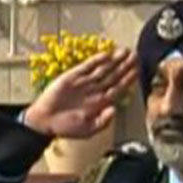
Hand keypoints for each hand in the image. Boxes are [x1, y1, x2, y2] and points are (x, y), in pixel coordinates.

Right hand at [21, 48, 137, 138]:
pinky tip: (107, 54)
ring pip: (103, 69)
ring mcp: (84, 82)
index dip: (129, 79)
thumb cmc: (66, 128)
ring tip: (126, 51)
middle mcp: (94, 90)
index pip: (119, 87)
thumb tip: (114, 109)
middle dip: (125, 65)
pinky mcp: (72, 76)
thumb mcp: (87, 130)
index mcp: (101, 102)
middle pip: (114, 75)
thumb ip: (103, 122)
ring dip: (114, 60)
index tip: (138, 69)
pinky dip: (96, 60)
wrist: (44, 121)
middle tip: (136, 55)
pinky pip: (87, 66)